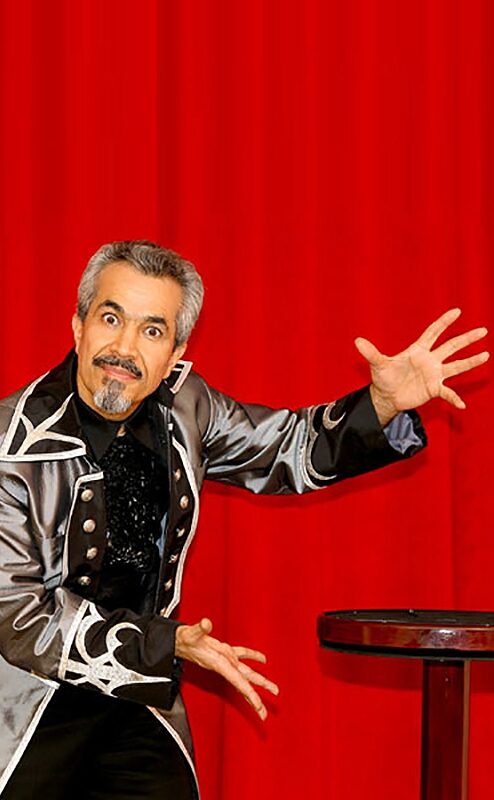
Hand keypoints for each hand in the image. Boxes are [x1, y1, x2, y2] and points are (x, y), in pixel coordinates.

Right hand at [175, 617, 278, 720]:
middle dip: (254, 699)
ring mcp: (226, 659)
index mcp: (219, 663)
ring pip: (246, 672)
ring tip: (272, 690)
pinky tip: (262, 659)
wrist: (178, 641)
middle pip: (243, 685)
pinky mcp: (224, 651)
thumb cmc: (184, 639)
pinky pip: (242, 654)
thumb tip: (206, 624)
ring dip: (259, 681)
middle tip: (264, 713)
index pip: (238, 682)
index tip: (258, 705)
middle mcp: (224, 664)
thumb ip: (200, 629)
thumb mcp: (191, 634)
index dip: (249, 694)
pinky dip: (253, 656)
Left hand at [354, 308, 488, 425]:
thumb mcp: (378, 365)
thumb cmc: (383, 378)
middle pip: (451, 346)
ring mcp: (434, 374)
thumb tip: (357, 341)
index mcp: (418, 350)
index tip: (457, 311)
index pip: (433, 333)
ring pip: (456, 365)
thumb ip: (371, 353)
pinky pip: (447, 393)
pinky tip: (461, 405)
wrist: (386, 397)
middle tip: (483, 330)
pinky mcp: (434, 389)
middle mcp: (430, 360)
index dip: (444, 322)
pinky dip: (454, 398)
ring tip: (486, 355)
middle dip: (467, 338)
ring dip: (471, 361)